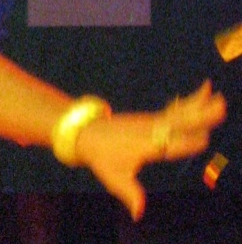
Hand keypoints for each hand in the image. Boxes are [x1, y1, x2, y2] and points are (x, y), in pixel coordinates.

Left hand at [76, 80, 225, 219]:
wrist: (84, 133)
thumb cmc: (101, 157)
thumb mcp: (114, 178)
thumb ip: (131, 194)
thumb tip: (138, 215)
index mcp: (149, 146)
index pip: (176, 143)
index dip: (189, 142)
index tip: (204, 139)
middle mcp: (153, 130)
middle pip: (182, 121)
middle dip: (201, 115)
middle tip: (222, 106)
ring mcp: (153, 122)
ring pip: (180, 112)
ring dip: (199, 103)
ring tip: (214, 91)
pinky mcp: (152, 118)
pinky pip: (175, 110)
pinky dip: (190, 102)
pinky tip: (202, 93)